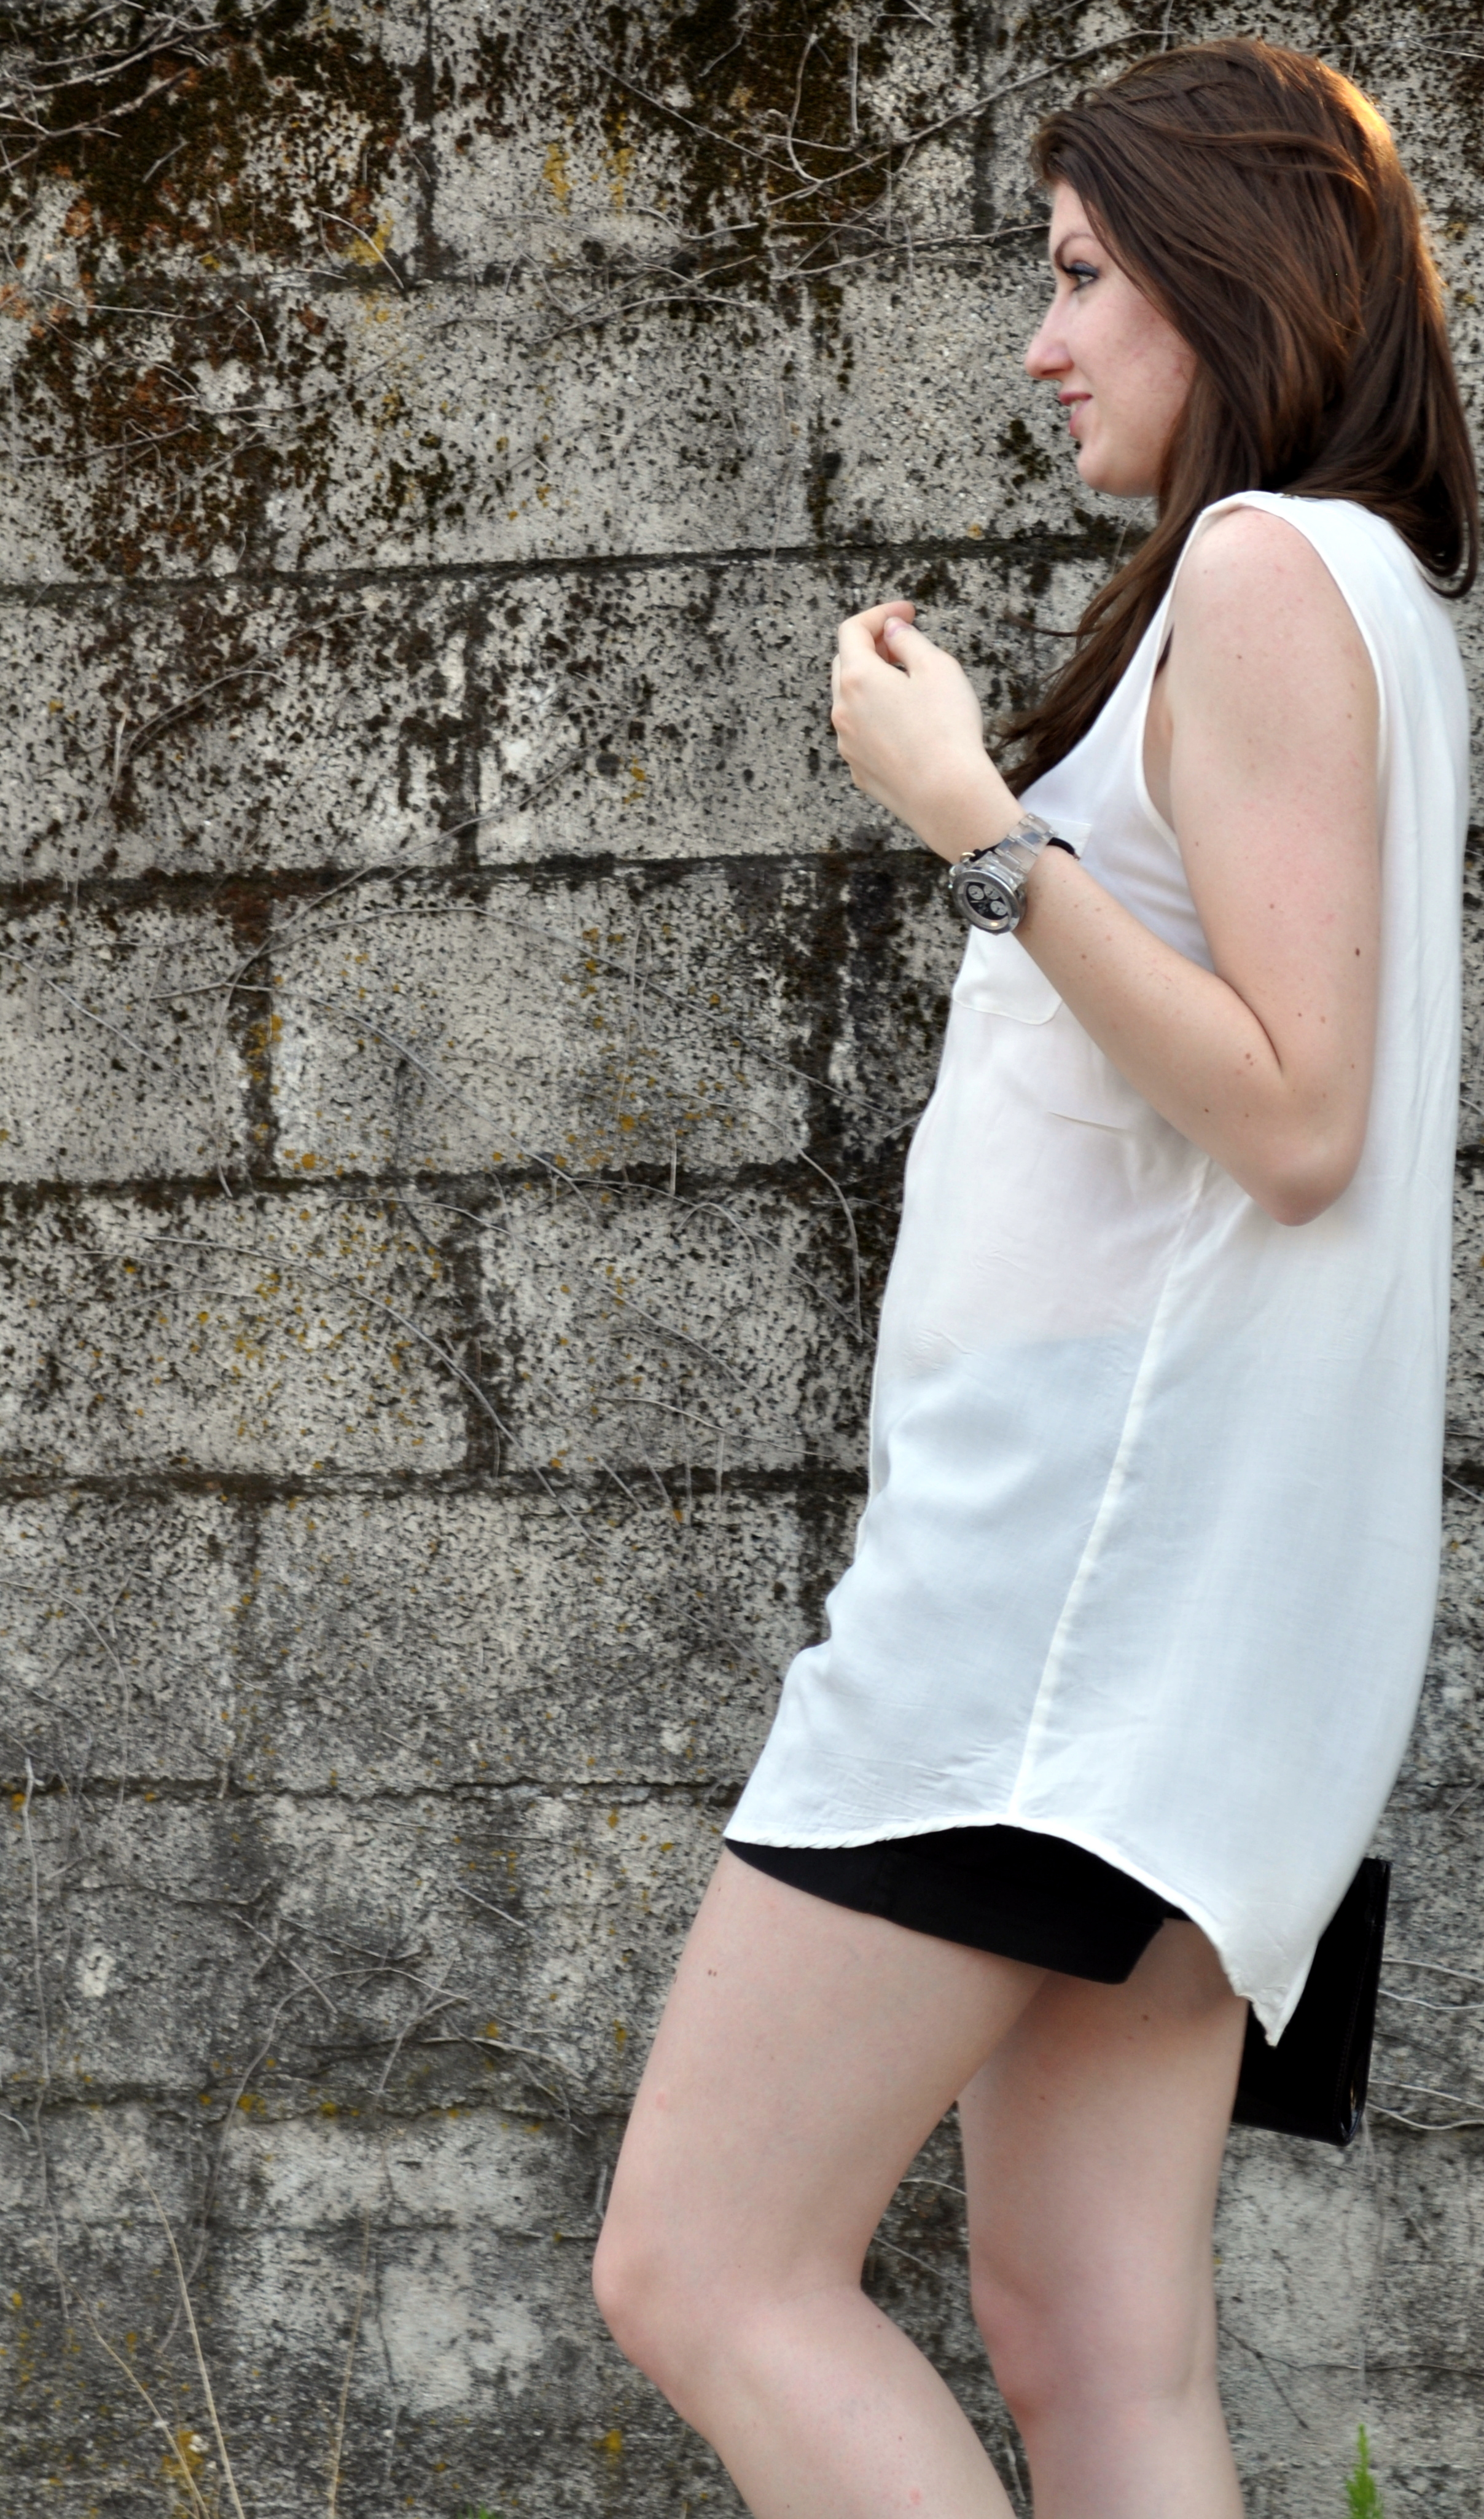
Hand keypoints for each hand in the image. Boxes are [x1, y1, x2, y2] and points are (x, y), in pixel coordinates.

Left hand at [829, 601, 1022, 862]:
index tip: (907, 612)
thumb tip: (892, 630)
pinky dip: (877, 719)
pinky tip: (908, 727)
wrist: (948, 797)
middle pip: (845, 664)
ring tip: (909, 687)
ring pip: (851, 702)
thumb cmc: (947, 730)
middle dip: (872, 647)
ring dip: (873, 685)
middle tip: (904, 644)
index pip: (852, 630)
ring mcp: (847, 745)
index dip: (880, 614)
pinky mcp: (860, 771)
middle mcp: (843, 711)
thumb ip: (909, 640)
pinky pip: (861, 734)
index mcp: (858, 678)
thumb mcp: (937, 668)